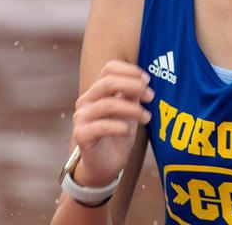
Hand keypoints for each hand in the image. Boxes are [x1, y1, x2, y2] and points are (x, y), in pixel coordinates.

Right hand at [70, 60, 153, 185]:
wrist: (105, 164)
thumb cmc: (118, 133)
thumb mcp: (130, 111)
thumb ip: (133, 95)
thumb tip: (144, 82)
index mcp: (99, 90)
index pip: (109, 68)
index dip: (129, 70)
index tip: (147, 80)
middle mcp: (87, 100)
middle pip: (107, 82)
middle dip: (133, 86)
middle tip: (151, 96)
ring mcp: (82, 117)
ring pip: (107, 104)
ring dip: (132, 109)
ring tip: (147, 117)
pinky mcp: (81, 135)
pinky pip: (99, 126)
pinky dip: (118, 126)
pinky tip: (128, 130)